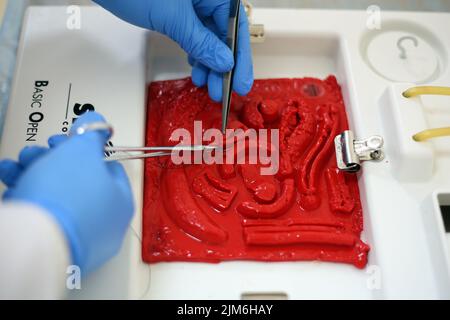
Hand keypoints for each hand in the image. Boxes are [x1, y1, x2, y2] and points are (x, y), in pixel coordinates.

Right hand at [0, 112, 133, 273]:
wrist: (36, 240)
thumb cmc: (65, 194)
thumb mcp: (82, 150)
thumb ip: (91, 133)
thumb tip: (96, 122)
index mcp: (121, 200)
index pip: (108, 166)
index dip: (84, 148)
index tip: (64, 142)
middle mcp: (107, 224)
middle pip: (80, 181)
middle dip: (53, 160)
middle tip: (36, 153)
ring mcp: (83, 240)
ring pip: (60, 198)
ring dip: (36, 175)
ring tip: (16, 167)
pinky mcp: (59, 249)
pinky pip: (48, 218)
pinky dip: (32, 199)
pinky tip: (15, 188)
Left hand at [94, 0, 253, 101]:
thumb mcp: (173, 18)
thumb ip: (201, 42)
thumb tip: (224, 62)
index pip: (236, 25)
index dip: (241, 56)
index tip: (240, 80)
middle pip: (224, 34)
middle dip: (223, 64)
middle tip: (223, 88)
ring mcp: (191, 3)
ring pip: (209, 37)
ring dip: (209, 63)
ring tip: (207, 83)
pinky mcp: (177, 11)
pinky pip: (194, 35)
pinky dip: (196, 53)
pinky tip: (196, 67)